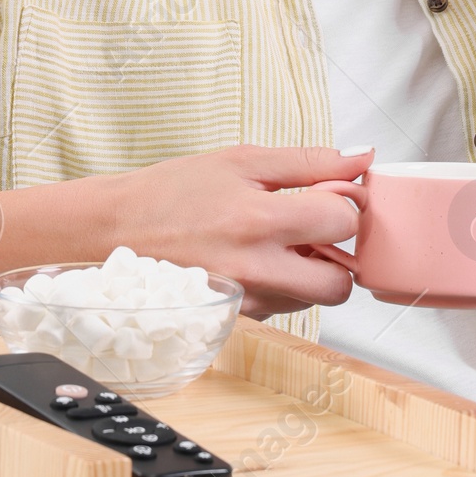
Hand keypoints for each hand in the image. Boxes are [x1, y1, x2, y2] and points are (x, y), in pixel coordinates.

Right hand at [105, 143, 370, 320]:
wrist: (112, 233)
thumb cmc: (171, 193)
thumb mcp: (239, 161)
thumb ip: (307, 161)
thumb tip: (362, 158)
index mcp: (259, 220)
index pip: (343, 221)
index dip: (343, 203)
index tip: (328, 195)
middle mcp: (256, 269)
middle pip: (341, 281)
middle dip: (337, 254)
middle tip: (313, 230)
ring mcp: (246, 300)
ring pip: (313, 299)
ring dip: (308, 272)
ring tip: (273, 243)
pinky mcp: (235, 318)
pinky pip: (282, 308)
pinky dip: (280, 286)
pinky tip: (252, 261)